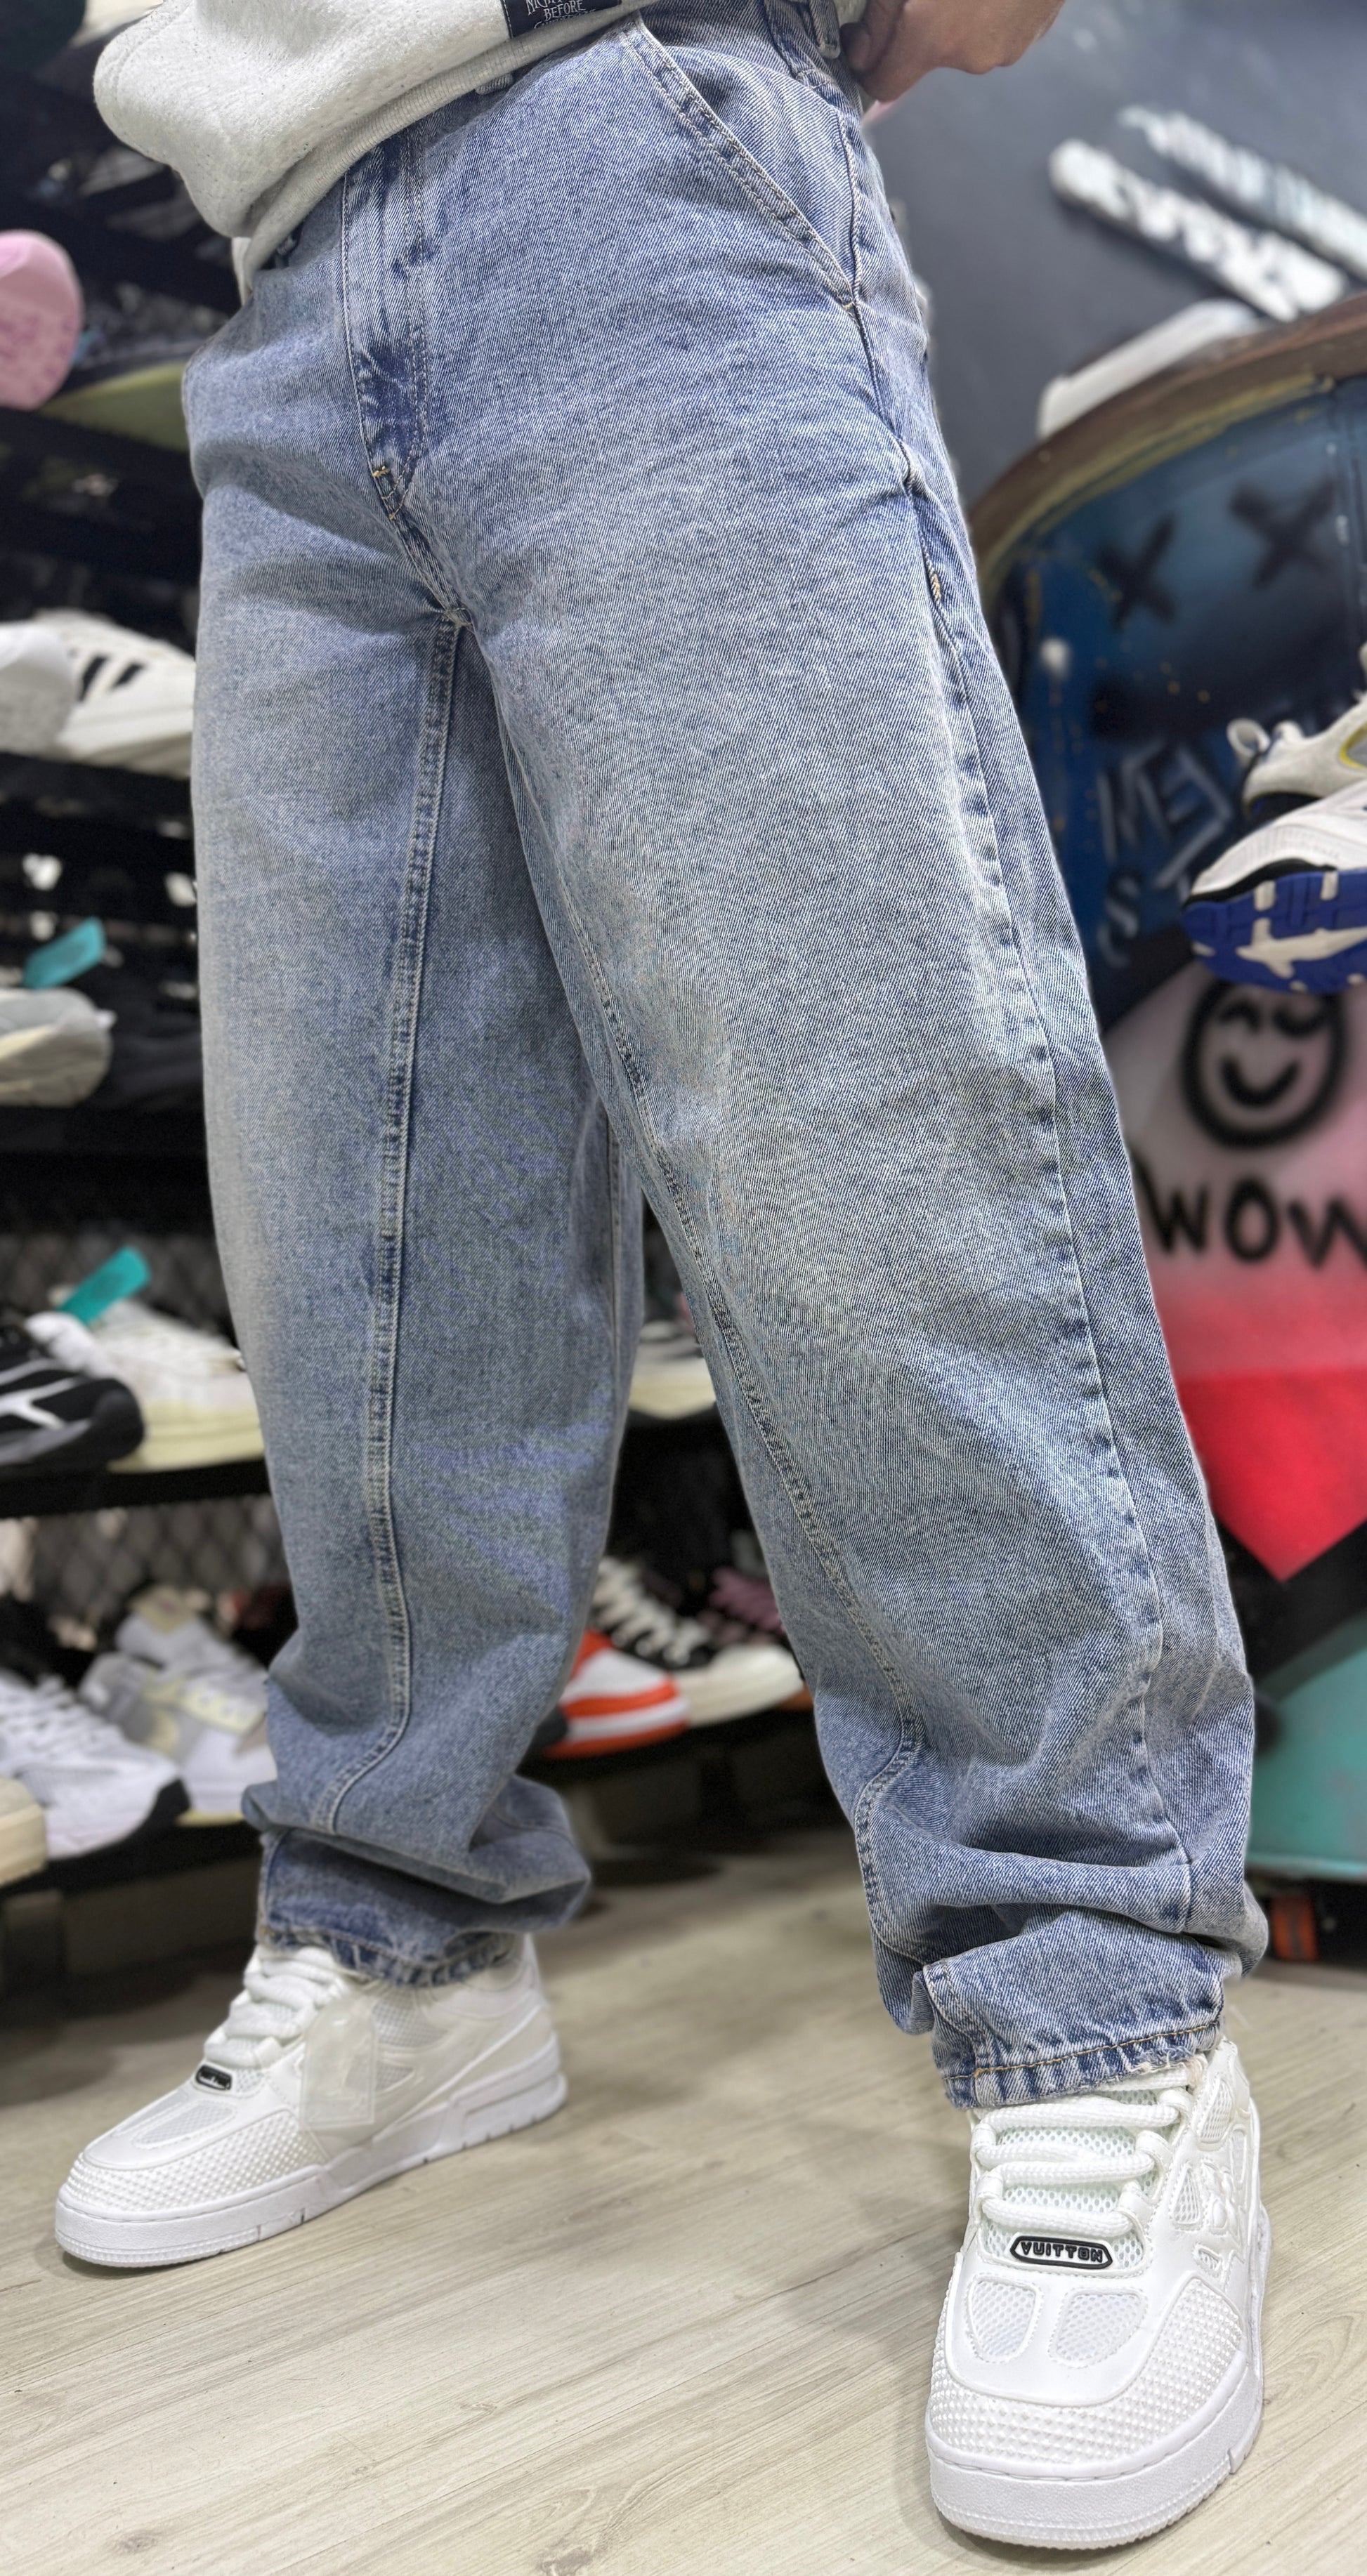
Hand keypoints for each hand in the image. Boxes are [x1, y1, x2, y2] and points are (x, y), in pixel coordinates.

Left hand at [844, 0, 1066, 104]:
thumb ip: (880, 15)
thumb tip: (861, 53)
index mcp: (931, 38)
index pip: (882, 85)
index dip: (867, 64)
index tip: (861, 37)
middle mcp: (968, 57)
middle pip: (926, 57)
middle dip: (918, 27)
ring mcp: (1006, 50)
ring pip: (964, 43)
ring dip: (957, 17)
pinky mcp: (1032, 35)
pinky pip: (996, 31)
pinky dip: (988, 11)